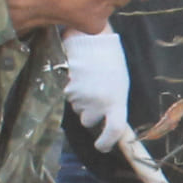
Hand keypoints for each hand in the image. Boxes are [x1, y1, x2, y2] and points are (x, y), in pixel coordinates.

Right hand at [62, 27, 131, 152]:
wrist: (89, 36)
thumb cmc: (108, 58)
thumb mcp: (119, 82)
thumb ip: (113, 103)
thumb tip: (108, 122)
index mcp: (117, 101)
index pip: (114, 130)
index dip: (107, 141)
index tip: (101, 146)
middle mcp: (98, 103)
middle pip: (88, 120)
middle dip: (89, 111)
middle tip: (92, 91)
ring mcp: (79, 97)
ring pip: (76, 108)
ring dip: (79, 98)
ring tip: (85, 77)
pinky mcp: (64, 89)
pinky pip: (64, 98)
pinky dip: (68, 90)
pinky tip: (74, 74)